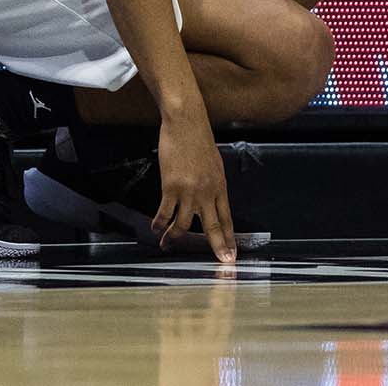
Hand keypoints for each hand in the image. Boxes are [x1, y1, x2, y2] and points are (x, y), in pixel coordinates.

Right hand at [151, 118, 235, 262]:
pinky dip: (159, 223)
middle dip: (217, 247)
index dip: (229, 238)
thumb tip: (210, 198)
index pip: (227, 219)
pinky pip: (165, 211)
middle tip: (222, 263)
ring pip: (185, 224)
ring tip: (168, 246)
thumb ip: (212, 184)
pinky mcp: (171, 187)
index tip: (232, 254)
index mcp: (220, 188)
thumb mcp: (214, 165)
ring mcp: (189, 191)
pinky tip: (155, 229)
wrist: (186, 124)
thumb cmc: (199, 140)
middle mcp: (207, 193)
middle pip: (213, 227)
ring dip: (176, 238)